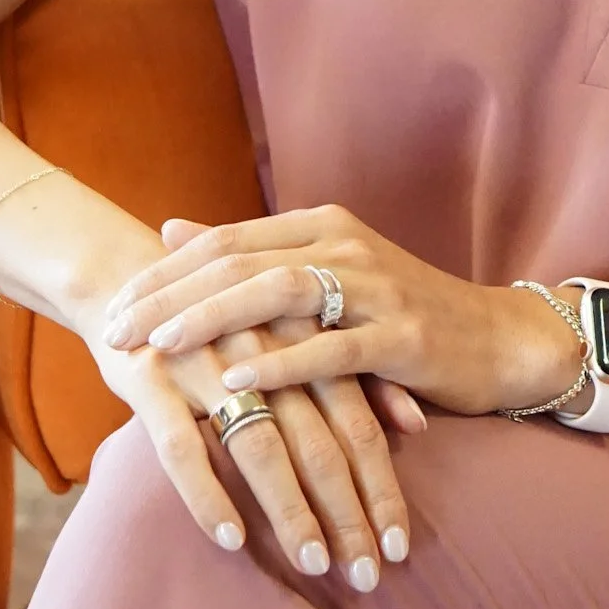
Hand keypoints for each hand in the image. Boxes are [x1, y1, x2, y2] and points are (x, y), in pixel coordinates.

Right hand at [80, 296, 417, 589]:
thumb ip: (356, 379)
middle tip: (368, 573)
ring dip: (292, 511)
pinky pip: (184, 445)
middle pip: (320, 438)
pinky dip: (209, 494)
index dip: (380, 483)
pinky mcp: (155, 378)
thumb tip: (418, 426)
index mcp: (305, 336)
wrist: (130, 270)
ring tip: (316, 563)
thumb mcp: (295, 339)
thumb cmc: (230, 317)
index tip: (399, 545)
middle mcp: (267, 348)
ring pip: (261, 446)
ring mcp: (211, 362)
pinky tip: (232, 538)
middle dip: (348, 511)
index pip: (358, 418)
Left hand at [105, 216, 430, 440]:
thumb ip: (252, 253)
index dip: (166, 271)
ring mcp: (376, 287)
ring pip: (280, 291)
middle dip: (171, 295)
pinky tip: (240, 383)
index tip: (113, 304)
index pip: (226, 238)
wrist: (496, 338)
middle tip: (114, 329)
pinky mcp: (402, 336)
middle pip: (241, 260)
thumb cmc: (401, 311)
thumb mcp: (326, 272)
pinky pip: (332, 348)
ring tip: (163, 345)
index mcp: (322, 225)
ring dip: (214, 318)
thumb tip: (170, 228)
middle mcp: (344, 244)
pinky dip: (282, 364)